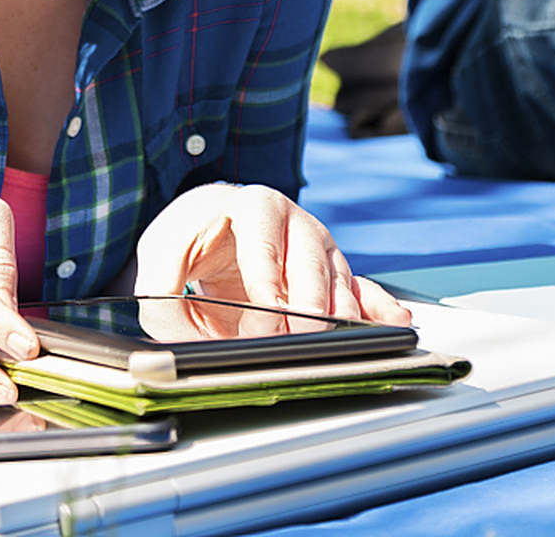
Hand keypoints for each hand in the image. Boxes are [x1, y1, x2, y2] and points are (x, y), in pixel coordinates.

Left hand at [129, 183, 411, 326]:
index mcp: (254, 205)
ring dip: (338, 320)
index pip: (267, 248)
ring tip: (335, 348)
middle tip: (294, 345)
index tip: (257, 329)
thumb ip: (163, 297)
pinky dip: (378, 309)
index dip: (265, 292)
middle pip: (313, 268)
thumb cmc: (188, 239)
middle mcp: (295, 221)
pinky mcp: (332, 272)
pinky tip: (394, 323)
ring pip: (340, 283)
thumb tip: (184, 344)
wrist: (211, 224)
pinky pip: (363, 289)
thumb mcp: (160, 260)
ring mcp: (319, 246)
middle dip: (305, 312)